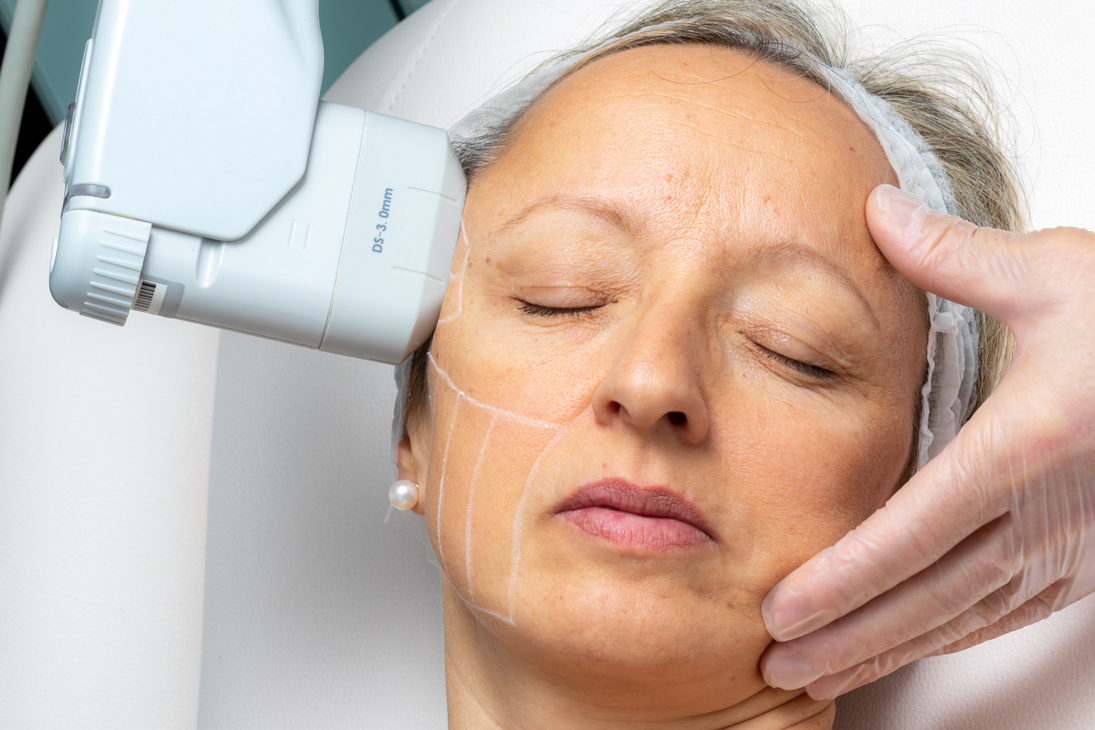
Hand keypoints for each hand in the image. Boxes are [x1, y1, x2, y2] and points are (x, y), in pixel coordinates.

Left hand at [759, 184, 1094, 699]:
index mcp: (1024, 448)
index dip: (840, 579)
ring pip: (960, 620)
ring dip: (884, 652)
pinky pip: (1002, 615)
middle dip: (844, 639)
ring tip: (818, 675)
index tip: (780, 610)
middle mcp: (1046, 516)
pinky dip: (943, 637)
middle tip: (774, 667)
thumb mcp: (1058, 274)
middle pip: (925, 597)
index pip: (910, 531)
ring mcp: (1071, 549)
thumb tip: (878, 210)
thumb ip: (956, 257)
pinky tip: (904, 645)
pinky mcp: (1087, 562)